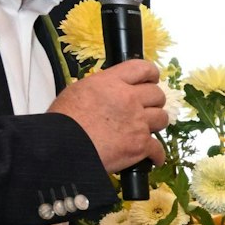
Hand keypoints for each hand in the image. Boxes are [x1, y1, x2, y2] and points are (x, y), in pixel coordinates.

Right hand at [49, 60, 168, 173]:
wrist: (61, 146)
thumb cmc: (64, 121)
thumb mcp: (79, 90)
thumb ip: (102, 87)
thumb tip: (112, 90)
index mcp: (111, 82)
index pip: (142, 68)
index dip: (151, 74)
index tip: (151, 80)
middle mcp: (128, 99)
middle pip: (157, 95)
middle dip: (153, 102)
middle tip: (144, 109)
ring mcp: (137, 122)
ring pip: (162, 118)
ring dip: (155, 124)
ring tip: (143, 129)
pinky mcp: (140, 144)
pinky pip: (158, 148)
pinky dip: (155, 154)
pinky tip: (150, 155)